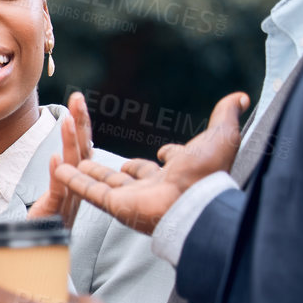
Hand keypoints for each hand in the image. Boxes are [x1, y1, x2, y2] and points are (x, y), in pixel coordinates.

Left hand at [28, 92, 94, 227]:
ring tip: (68, 119)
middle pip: (84, 150)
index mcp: (80, 179)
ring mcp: (69, 198)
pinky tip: (55, 157)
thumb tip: (61, 149)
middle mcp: (79, 186)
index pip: (83, 146)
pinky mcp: (55, 211)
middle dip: (81, 123)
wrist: (40, 249)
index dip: (82, 123)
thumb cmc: (49, 219)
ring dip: (71, 141)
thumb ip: (61, 172)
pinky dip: (58, 172)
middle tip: (78, 97)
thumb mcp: (57, 190)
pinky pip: (59, 190)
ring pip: (74, 167)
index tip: (78, 99)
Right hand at [53, 92, 249, 233]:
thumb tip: (243, 97)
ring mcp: (132, 198)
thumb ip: (227, 115)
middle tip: (100, 155)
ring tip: (71, 161)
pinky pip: (90, 191)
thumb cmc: (209, 172)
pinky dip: (73, 181)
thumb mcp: (221, 135)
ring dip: (88, 173)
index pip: (169, 164)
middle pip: (131, 175)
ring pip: (105, 183)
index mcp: (178, 174)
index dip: (170, 155)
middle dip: (117, 168)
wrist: (194, 201)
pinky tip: (60, 170)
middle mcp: (154, 188)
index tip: (167, 152)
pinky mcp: (115, 205)